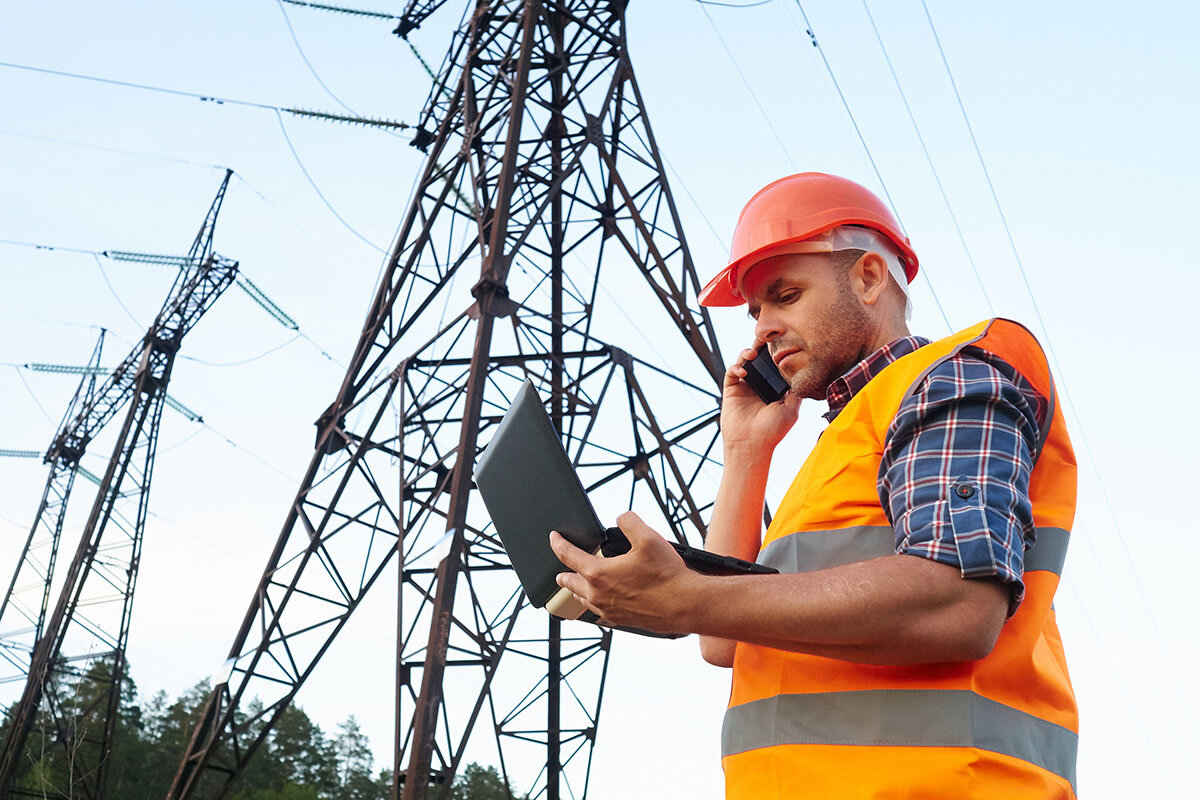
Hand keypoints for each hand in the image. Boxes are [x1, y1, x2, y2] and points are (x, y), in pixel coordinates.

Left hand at [548, 511, 699, 633]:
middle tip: (560, 571)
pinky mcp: (621, 621)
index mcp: (598, 574)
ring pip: (583, 600)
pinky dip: (596, 604)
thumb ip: (629, 521)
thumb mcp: (648, 537)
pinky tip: (603, 602)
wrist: (685, 605)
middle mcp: (599, 595)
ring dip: (578, 591)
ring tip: (577, 586)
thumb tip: (622, 518)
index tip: (554, 538)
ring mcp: (609, 611)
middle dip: (563, 575)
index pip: (568, 556)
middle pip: (570, 583)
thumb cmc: (667, 576)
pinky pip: (600, 612)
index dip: (558, 544)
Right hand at [720, 341, 800, 457]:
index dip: (778, 353)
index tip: (782, 342)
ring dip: (748, 353)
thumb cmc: (773, 431)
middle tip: (765, 338)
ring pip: (746, 361)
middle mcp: (761, 385)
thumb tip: (805, 372)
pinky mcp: (732, 389)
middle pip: (761, 359)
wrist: (751, 445)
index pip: (776, 365)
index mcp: (776, 389)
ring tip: (753, 353)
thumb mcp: (792, 409)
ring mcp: (746, 386)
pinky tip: (744, 371)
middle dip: (762, 347)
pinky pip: (732, 371)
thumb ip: (797, 390)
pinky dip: (737, 366)